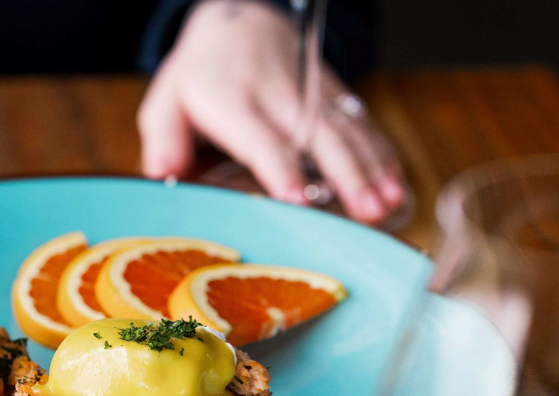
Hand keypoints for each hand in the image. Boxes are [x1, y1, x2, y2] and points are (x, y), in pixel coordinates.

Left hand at [138, 0, 404, 223]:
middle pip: (317, 135)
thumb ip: (163, 138)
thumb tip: (161, 171)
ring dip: (373, 166)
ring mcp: (311, 93)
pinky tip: (397, 182)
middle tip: (367, 210)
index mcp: (233, 103)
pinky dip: (382, 151)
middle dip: (346, 173)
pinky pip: (361, 122)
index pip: (260, 139)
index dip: (280, 168)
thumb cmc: (199, 76)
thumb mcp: (165, 100)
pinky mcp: (331, 93)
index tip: (297, 199)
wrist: (237, 21)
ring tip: (391, 202)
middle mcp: (278, 97)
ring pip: (347, 129)